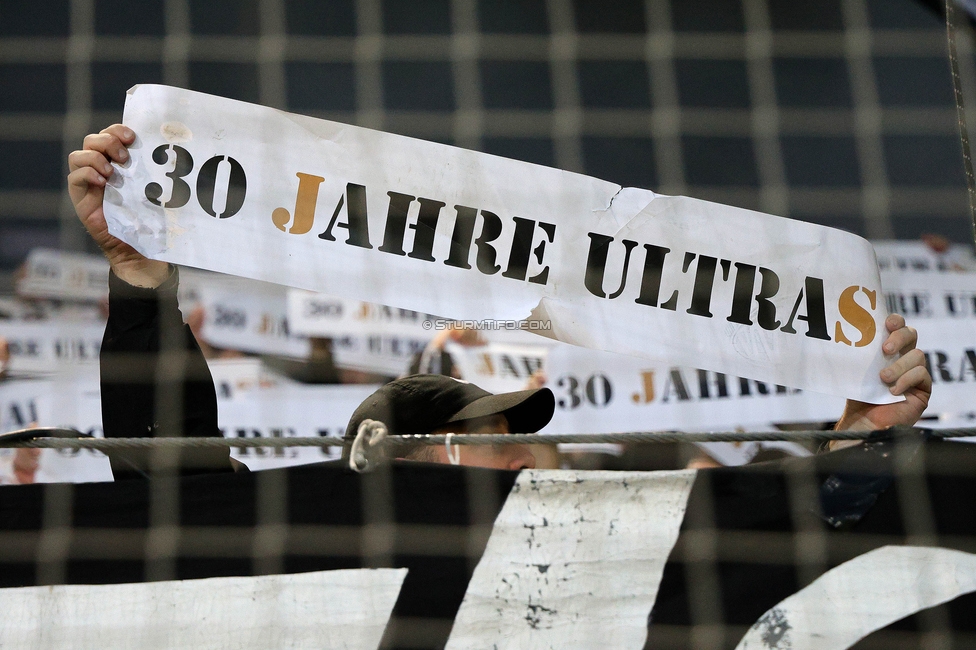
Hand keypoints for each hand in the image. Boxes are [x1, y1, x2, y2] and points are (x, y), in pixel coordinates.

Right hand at [67, 125, 169, 287]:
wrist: (138, 247)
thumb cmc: (149, 219)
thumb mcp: (155, 193)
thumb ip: (156, 175)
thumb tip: (177, 155)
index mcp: (118, 162)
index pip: (110, 134)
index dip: (118, 130)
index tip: (133, 136)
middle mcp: (101, 168)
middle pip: (92, 140)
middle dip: (107, 141)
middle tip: (125, 156)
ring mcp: (88, 182)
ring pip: (79, 155)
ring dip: (95, 158)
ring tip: (112, 173)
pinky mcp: (80, 197)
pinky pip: (74, 177)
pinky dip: (87, 174)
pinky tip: (103, 183)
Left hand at [833, 314, 931, 436]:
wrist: (862, 422)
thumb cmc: (857, 396)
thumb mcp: (856, 371)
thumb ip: (859, 354)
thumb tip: (844, 334)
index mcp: (888, 349)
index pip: (897, 326)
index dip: (896, 321)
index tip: (887, 323)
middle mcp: (904, 357)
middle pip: (911, 334)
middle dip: (900, 338)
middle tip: (885, 350)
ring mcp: (915, 372)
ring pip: (917, 355)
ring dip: (899, 366)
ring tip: (883, 378)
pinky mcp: (923, 389)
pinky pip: (922, 375)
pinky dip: (906, 380)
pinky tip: (893, 390)